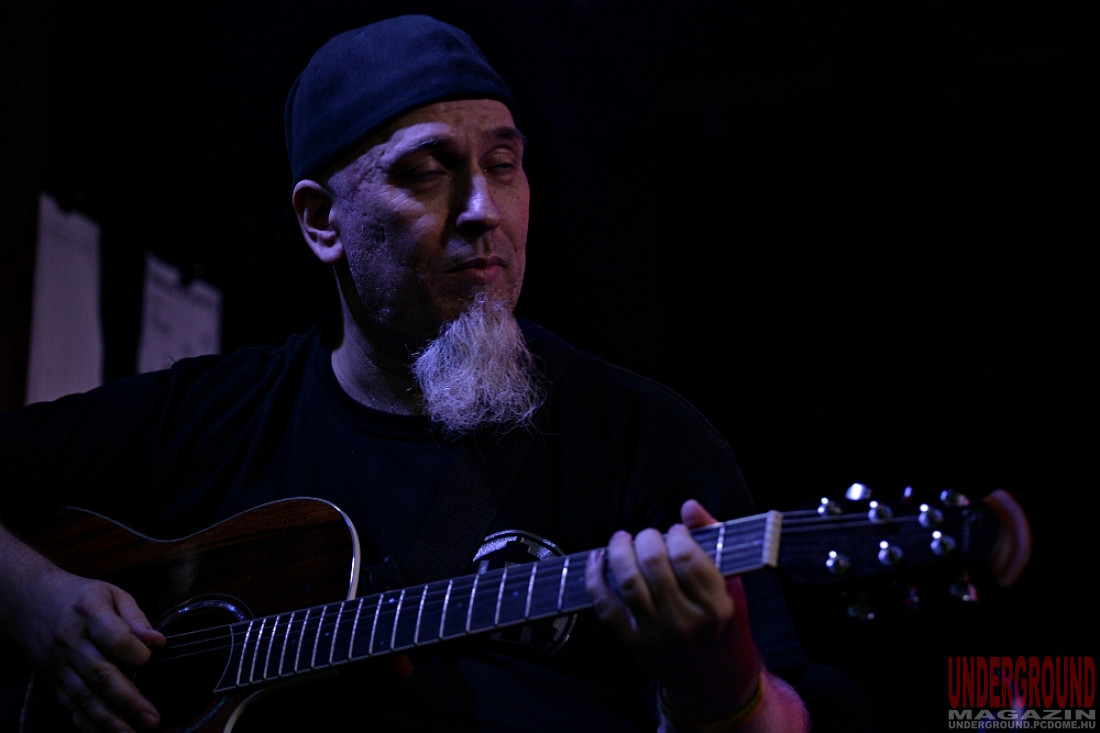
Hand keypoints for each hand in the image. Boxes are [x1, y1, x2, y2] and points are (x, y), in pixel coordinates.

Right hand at [11, 564, 164, 731]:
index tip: (152, 659)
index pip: (116, 639)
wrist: (30, 601)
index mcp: (90, 613)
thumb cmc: (79, 597)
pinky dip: (85, 724)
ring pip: (84, 696)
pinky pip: (68, 706)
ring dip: (109, 720)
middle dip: (129, 700)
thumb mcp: (111, 594)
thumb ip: (136, 618)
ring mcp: (59, 664)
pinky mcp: (51, 680)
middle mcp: (72, 642)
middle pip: (101, 675)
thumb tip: (158, 641)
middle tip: (152, 719)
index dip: (137, 653)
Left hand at [585, 500, 759, 719]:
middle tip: (648, 536)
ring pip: (628, 582)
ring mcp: (657, 635)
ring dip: (619, 551)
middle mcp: (686, 622)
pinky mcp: (633, 643)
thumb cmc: (724, 626)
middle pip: (654, 565)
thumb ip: (713, 540)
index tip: (675, 532)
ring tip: (622, 540)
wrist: (714, 681)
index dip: (676, 535)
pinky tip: (598, 559)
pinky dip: (595, 578)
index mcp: (716, 606)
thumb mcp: (731, 585)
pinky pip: (606, 606)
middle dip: (646, 539)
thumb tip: (689, 507)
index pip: (687, 557)